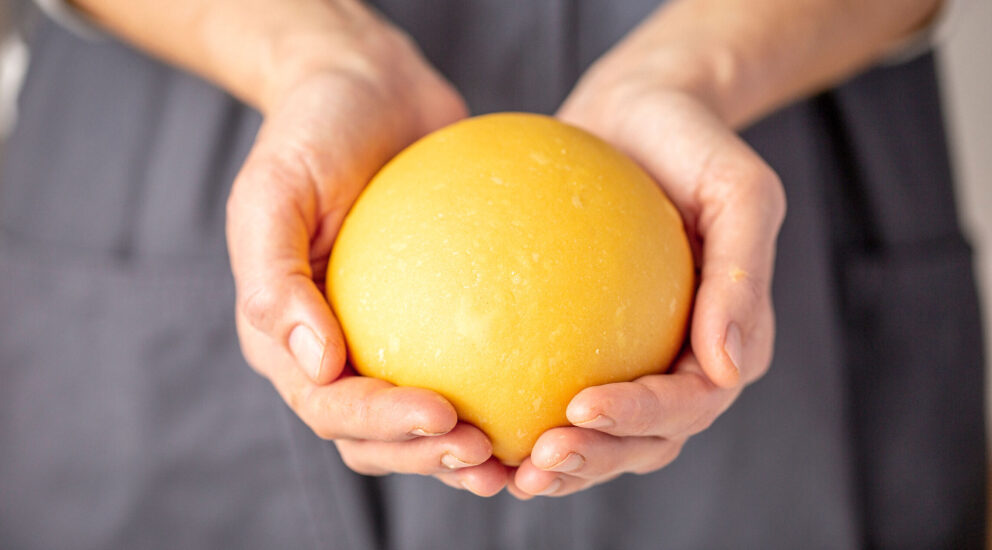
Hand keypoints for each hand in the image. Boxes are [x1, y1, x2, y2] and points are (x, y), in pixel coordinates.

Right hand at [225, 9, 506, 495]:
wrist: (367, 87)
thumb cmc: (312, 129)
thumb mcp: (273, 187)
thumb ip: (276, 276)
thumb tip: (316, 364)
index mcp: (287, 335)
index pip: (329, 405)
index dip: (382, 427)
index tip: (443, 417)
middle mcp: (333, 350)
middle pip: (376, 436)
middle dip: (428, 456)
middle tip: (488, 453)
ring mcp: (386, 337)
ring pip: (425, 419)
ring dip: (466, 450)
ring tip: (521, 454)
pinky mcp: (439, 315)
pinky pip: (473, 360)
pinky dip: (504, 390)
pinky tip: (551, 390)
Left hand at [509, 34, 785, 497]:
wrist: (640, 110)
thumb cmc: (693, 140)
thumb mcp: (739, 190)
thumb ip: (741, 275)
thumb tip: (729, 367)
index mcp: (727, 340)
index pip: (691, 403)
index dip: (640, 420)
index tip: (579, 408)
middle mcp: (684, 361)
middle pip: (645, 440)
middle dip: (593, 461)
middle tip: (534, 464)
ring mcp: (635, 355)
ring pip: (600, 432)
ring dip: (558, 461)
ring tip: (504, 468)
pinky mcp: (585, 339)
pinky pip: (550, 381)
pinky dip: (520, 409)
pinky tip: (471, 414)